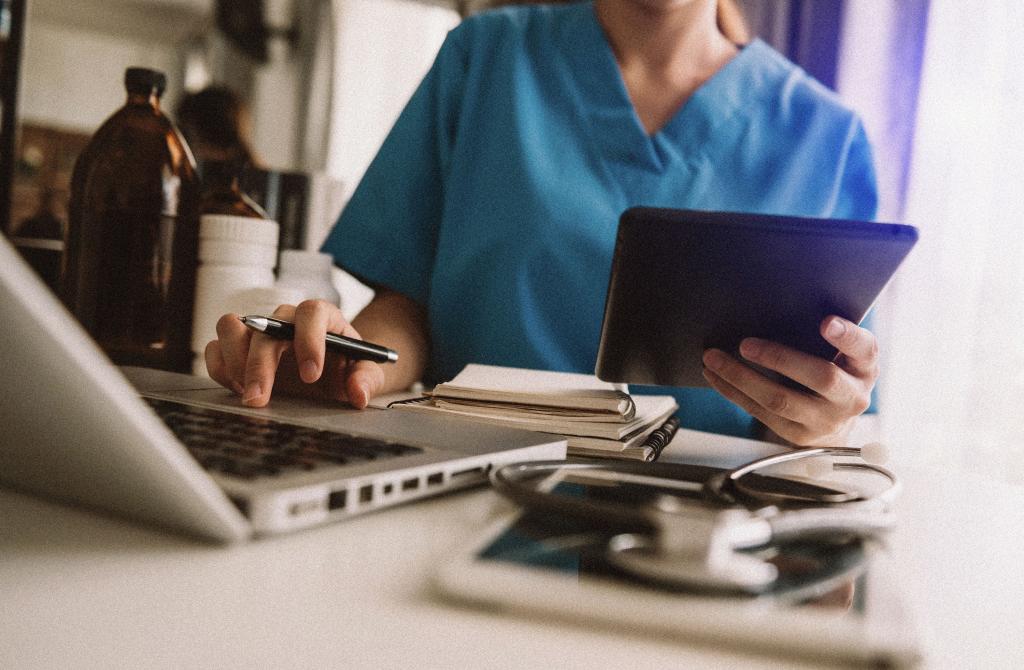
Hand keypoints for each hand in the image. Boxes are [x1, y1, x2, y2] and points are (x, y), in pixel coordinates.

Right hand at [204, 300, 385, 408]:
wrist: (330, 375)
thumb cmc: (346, 367)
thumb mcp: (365, 373)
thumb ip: (366, 379)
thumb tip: (359, 393)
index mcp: (321, 317)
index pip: (311, 312)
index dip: (309, 340)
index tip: (312, 375)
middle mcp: (285, 319)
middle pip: (264, 325)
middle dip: (261, 364)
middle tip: (261, 398)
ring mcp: (258, 332)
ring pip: (230, 326)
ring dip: (233, 360)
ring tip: (247, 392)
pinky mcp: (238, 349)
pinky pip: (215, 348)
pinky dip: (219, 369)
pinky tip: (237, 391)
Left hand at [701, 316, 878, 446]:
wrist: (836, 420)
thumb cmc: (834, 371)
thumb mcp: (843, 353)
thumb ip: (827, 334)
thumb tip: (782, 305)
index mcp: (865, 368)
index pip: (865, 349)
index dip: (847, 336)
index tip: (826, 322)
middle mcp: (852, 397)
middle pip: (821, 378)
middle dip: (779, 358)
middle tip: (745, 344)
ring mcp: (825, 420)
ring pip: (780, 400)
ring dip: (741, 377)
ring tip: (713, 358)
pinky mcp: (798, 435)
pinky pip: (760, 412)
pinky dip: (733, 392)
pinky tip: (715, 375)